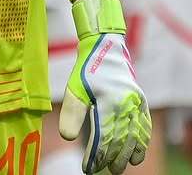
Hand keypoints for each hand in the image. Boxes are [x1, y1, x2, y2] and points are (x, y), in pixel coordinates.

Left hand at [59, 0, 150, 173]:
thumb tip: (68, 138)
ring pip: (134, 136)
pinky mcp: (140, 102)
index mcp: (109, 102)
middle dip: (112, 158)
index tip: (88, 168)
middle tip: (104, 171)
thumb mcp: (75, 89)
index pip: (103, 137)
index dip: (96, 156)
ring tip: (119, 168)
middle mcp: (126, 105)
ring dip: (127, 154)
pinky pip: (144, 127)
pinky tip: (136, 155)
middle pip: (121, 140)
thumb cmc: (86, 71)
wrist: (105, 49)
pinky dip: (141, 143)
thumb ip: (72, 114)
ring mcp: (136, 104)